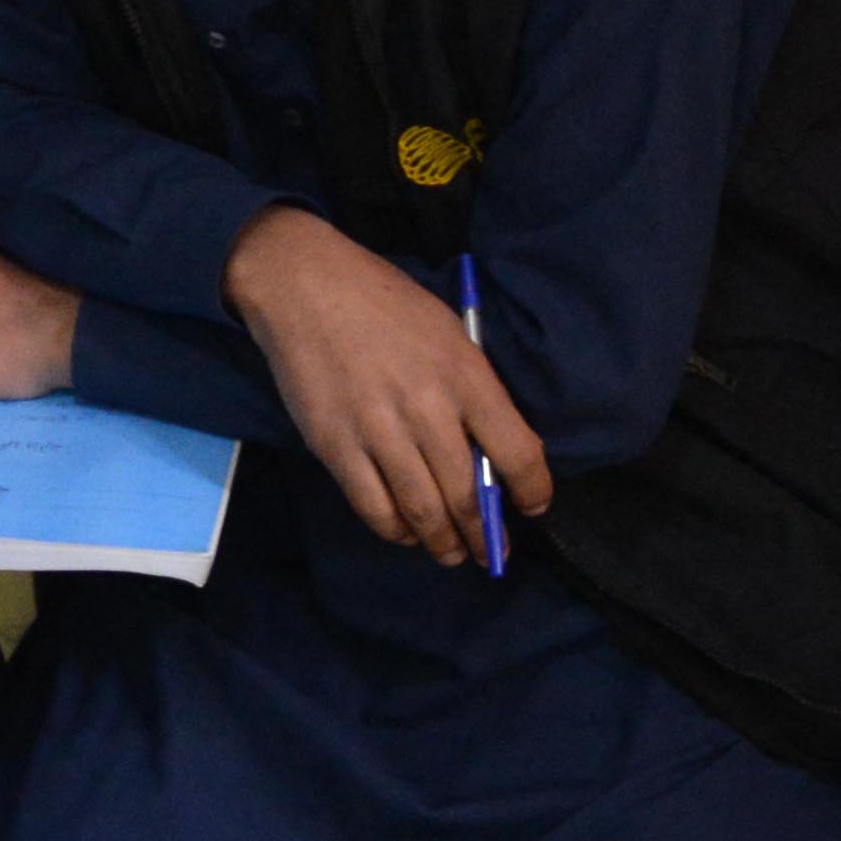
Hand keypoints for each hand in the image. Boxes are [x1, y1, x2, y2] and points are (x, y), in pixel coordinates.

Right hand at [223, 210, 549, 559]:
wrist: (306, 287)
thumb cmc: (386, 305)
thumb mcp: (449, 333)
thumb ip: (471, 390)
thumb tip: (489, 453)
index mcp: (466, 374)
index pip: (517, 451)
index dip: (532, 490)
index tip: (534, 506)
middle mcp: (427, 408)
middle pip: (466, 493)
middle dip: (484, 534)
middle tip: (491, 552)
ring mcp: (378, 430)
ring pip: (422, 510)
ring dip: (442, 542)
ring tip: (452, 554)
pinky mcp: (336, 446)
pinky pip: (373, 506)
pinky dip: (394, 528)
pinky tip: (404, 531)